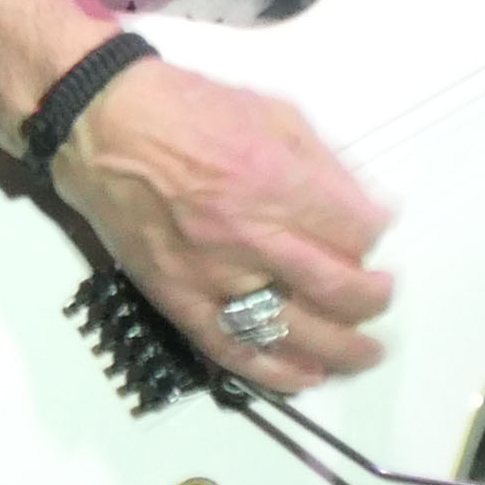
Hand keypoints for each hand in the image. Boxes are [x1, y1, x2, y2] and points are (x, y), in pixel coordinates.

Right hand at [46, 59, 393, 390]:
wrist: (104, 127)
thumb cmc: (189, 109)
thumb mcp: (272, 111)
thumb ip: (323, 164)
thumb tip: (365, 210)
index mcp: (275, 179)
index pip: (355, 230)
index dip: (375, 234)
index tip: (374, 231)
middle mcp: (250, 234)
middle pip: (338, 289)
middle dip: (372, 298)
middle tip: (380, 294)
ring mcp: (212, 274)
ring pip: (294, 330)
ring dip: (342, 348)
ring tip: (365, 350)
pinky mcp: (179, 298)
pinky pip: (232, 349)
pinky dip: (276, 371)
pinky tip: (306, 375)